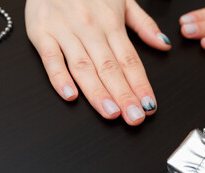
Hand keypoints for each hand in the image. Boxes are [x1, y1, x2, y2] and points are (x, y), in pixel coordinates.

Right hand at [25, 0, 170, 125]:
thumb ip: (143, 24)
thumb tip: (163, 44)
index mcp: (111, 23)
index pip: (130, 60)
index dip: (141, 85)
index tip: (149, 105)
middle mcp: (90, 29)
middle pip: (110, 68)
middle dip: (124, 95)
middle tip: (134, 117)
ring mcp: (65, 31)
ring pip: (84, 67)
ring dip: (98, 92)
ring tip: (111, 113)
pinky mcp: (41, 32)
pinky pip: (50, 57)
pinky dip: (59, 76)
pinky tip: (70, 95)